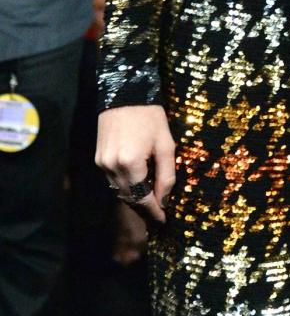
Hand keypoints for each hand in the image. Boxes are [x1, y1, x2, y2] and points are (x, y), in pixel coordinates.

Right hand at [96, 104, 175, 225]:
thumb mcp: (166, 144)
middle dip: (145, 207)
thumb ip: (166, 174)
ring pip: (120, 190)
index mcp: (131, 163)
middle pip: (129, 198)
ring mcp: (102, 163)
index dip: (154, 211)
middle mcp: (112, 167)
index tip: (164, 220)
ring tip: (151, 200)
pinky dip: (126, 185)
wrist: (125, 94)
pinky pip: (113, 180)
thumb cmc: (150, 116)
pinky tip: (138, 184)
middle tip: (159, 214)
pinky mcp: (98, 158)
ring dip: (135, 197)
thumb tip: (164, 199)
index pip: (142, 198)